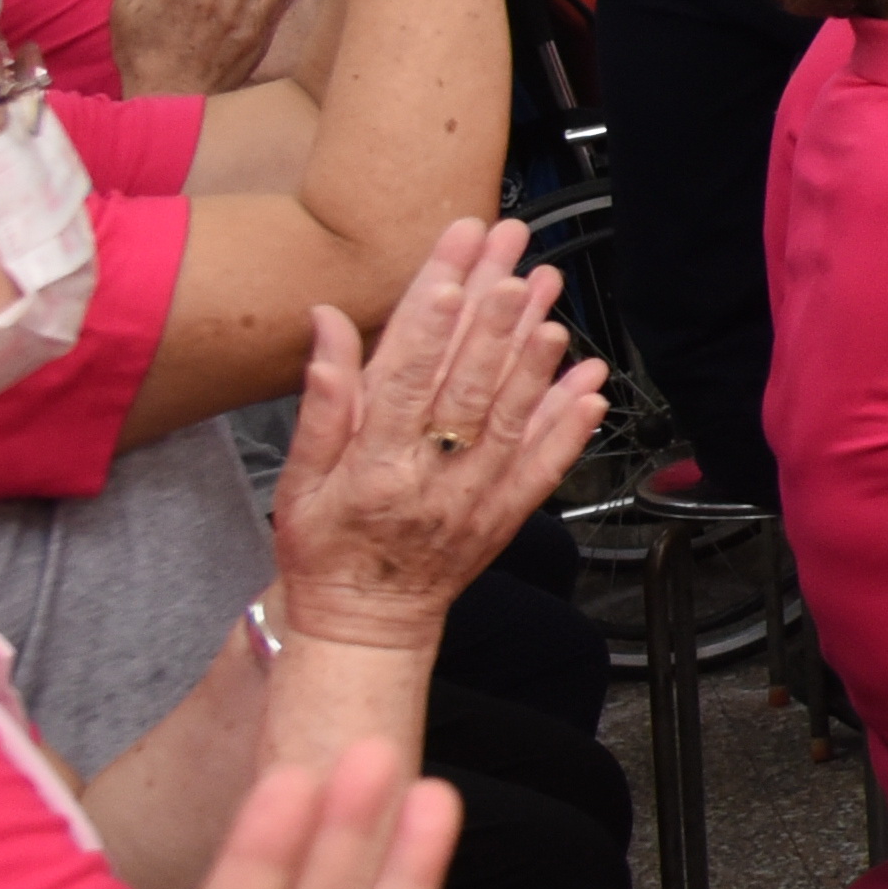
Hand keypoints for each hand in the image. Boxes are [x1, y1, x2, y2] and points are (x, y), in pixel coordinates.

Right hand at [266, 221, 601, 653]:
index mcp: (372, 465)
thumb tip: (325, 324)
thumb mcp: (297, 482)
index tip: (450, 272)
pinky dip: (569, 426)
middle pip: (465, 385)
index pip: (403, 378)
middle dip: (491, 318)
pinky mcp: (505, 516)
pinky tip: (590, 385)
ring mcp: (475, 498)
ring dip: (534, 357)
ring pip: (510, 417)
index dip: (428, 323)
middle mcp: (429, 478)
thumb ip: (321, 403)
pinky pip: (544, 468)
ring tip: (551, 302)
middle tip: (513, 261)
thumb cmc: (324, 550)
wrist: (366, 627)